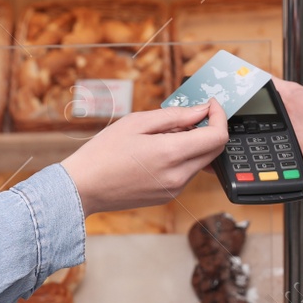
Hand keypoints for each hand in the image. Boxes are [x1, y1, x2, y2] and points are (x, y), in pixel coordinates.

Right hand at [61, 102, 227, 215]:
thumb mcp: (137, 122)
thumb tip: (201, 111)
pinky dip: (183, 157)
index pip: (217, 137)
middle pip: (214, 150)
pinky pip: (187, 173)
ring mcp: (175, 190)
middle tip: (187, 116)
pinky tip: (159, 150)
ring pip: (201, 162)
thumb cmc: (103, 153)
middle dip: (208, 129)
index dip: (219, 117)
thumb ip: (174, 116)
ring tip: (165, 134)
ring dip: (194, 144)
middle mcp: (178, 176)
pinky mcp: (168, 197)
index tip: (211, 105)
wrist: (83, 188)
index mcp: (171, 154)